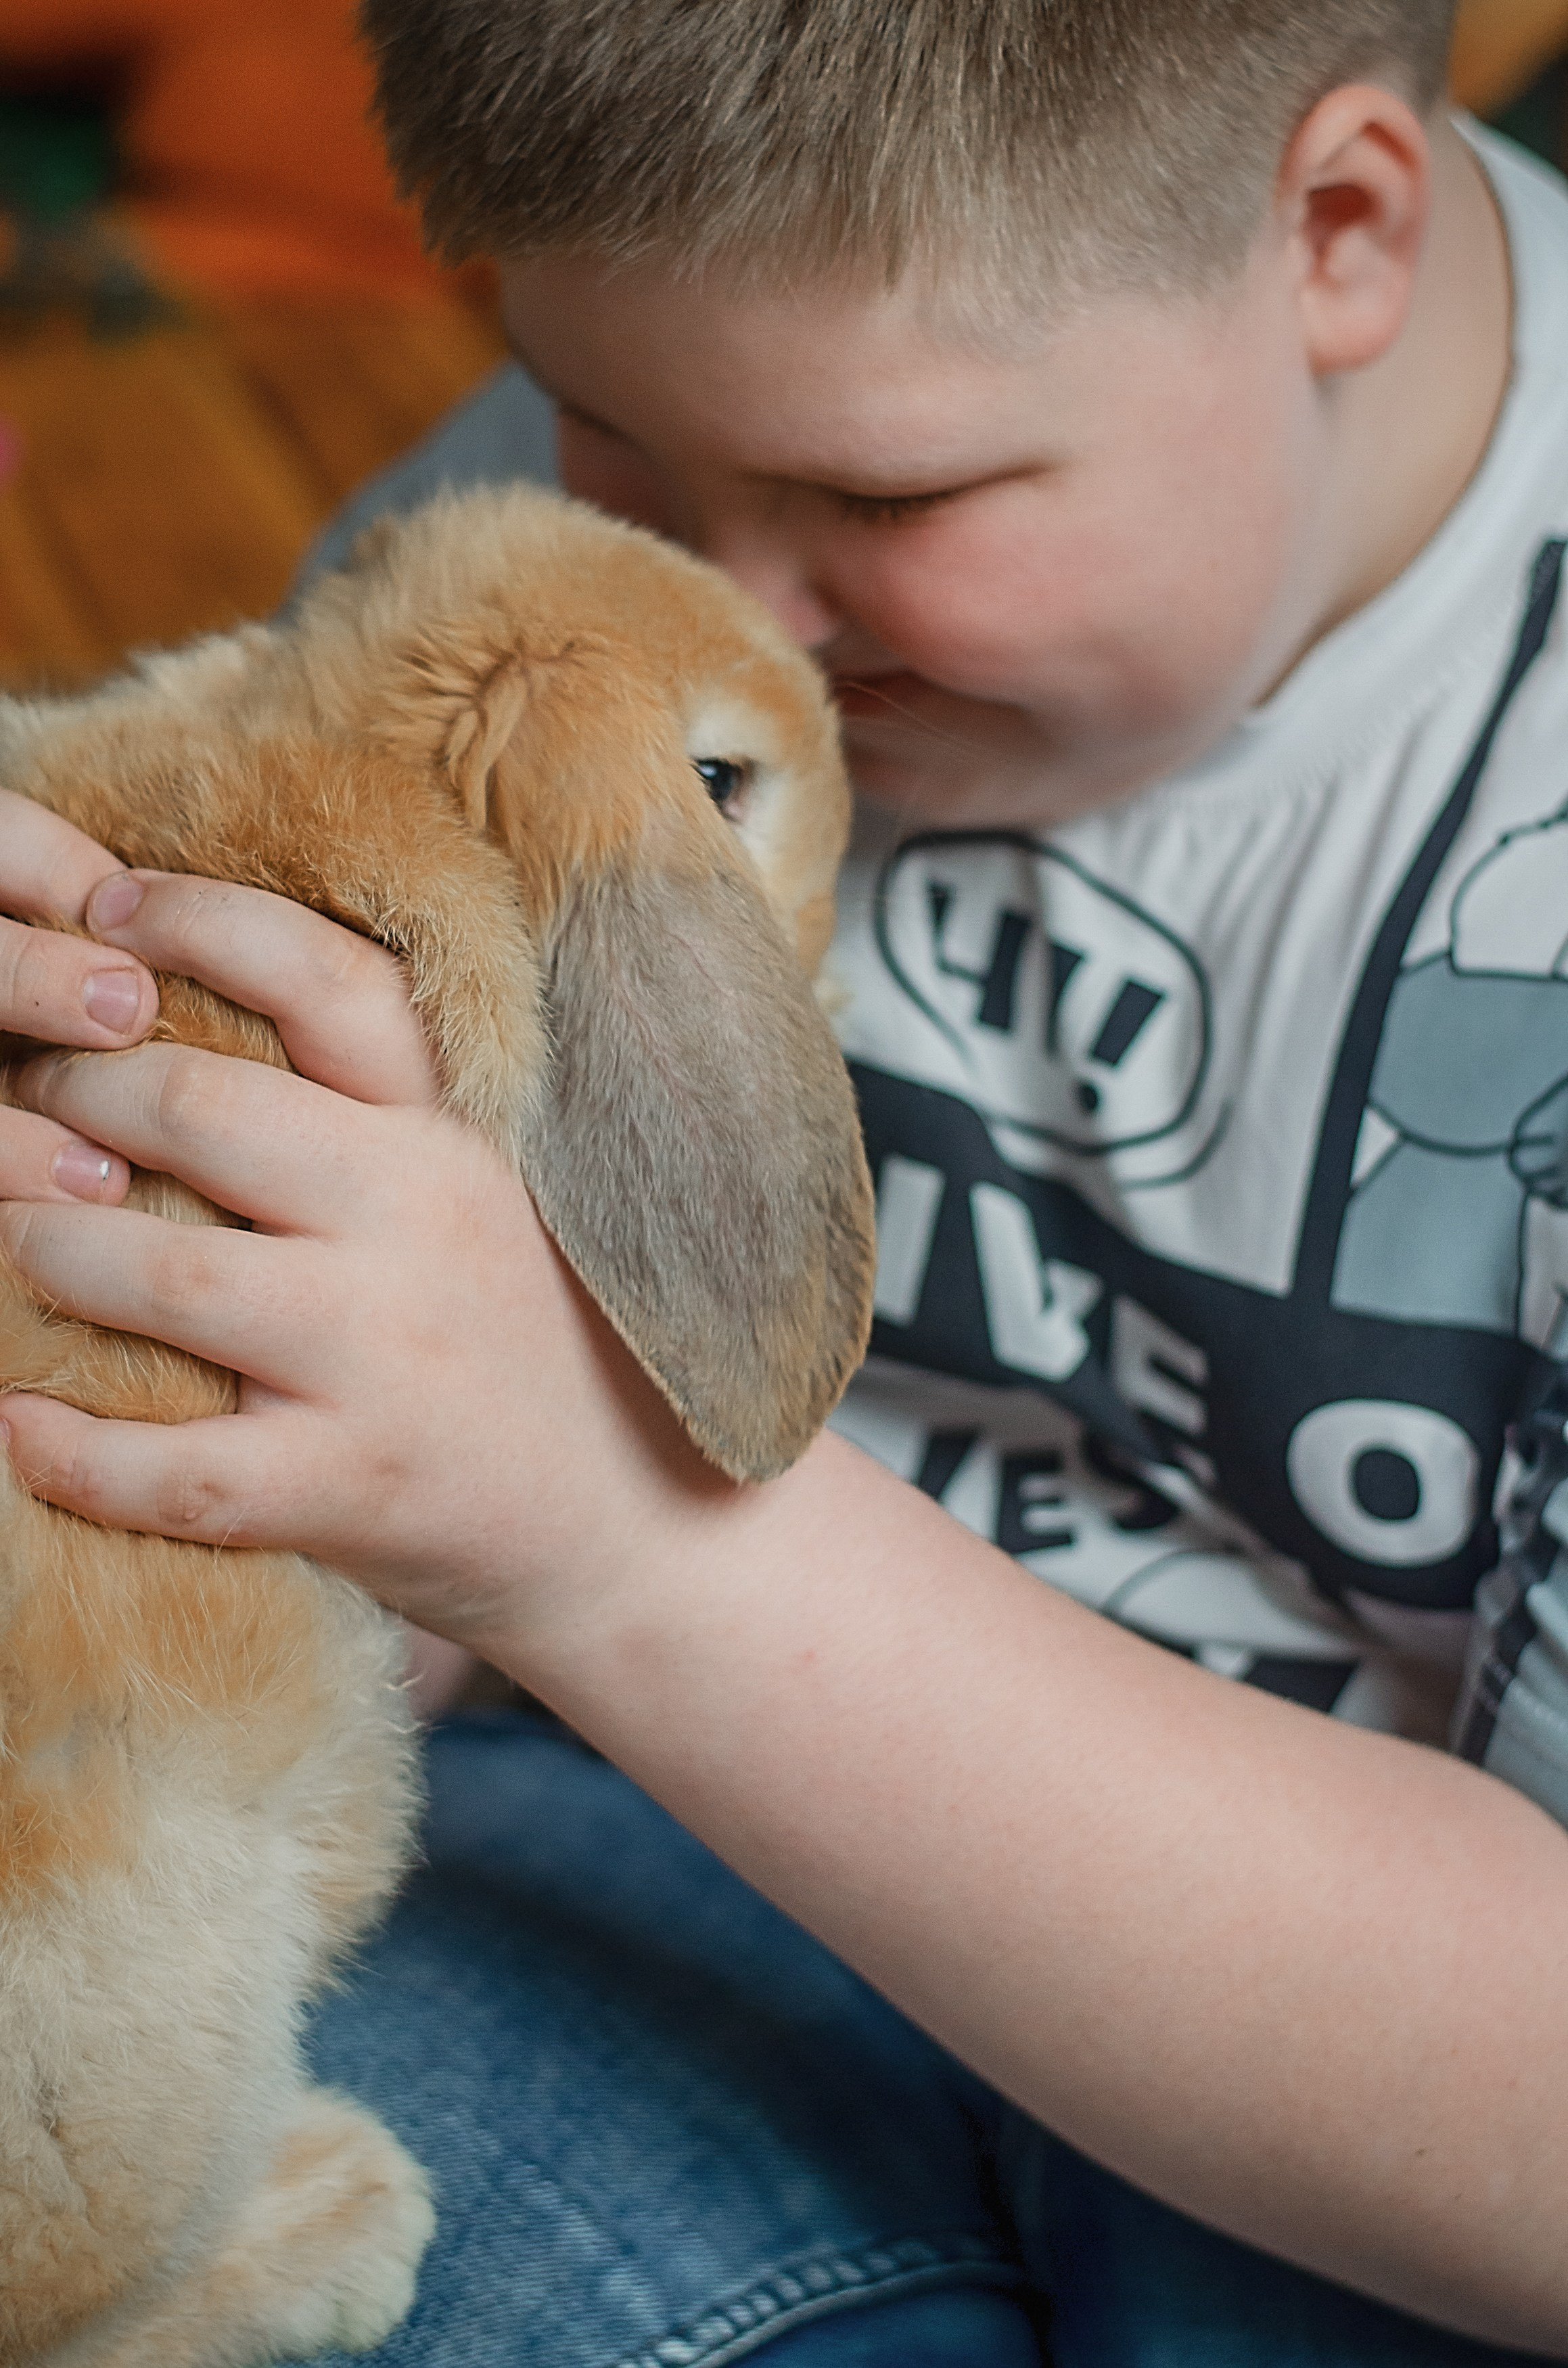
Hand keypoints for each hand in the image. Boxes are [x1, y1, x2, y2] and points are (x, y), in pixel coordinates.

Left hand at [0, 870, 699, 1650]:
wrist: (652, 1528)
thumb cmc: (547, 1343)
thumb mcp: (499, 1194)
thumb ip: (387, 1118)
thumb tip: (209, 1032)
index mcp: (462, 1132)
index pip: (325, 977)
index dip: (195, 922)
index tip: (105, 907)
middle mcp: (427, 1219)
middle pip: (202, 1107)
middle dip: (75, 1091)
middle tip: (24, 1100)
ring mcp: (389, 1358)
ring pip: (164, 1272)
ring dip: (45, 1247)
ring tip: (14, 1241)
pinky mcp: (355, 1485)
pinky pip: (175, 1468)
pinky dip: (70, 1448)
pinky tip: (19, 1421)